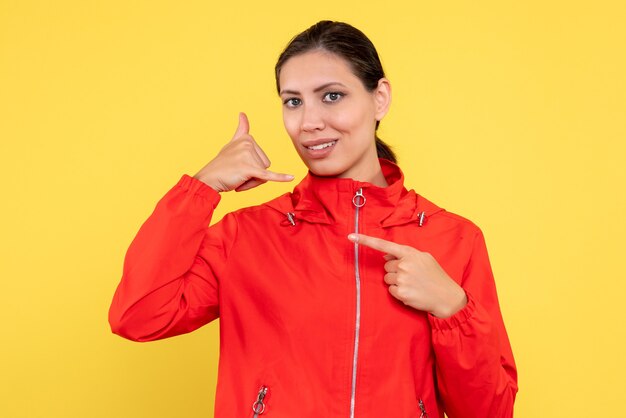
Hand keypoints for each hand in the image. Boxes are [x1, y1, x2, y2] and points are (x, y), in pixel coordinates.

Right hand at [193, 112, 294, 191]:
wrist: (208, 179)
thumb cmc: (221, 165)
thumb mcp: (232, 144)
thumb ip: (241, 130)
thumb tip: (242, 113)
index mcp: (247, 138)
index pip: (261, 156)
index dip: (253, 165)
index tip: (239, 163)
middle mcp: (248, 143)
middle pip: (265, 165)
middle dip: (253, 175)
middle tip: (237, 174)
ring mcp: (248, 155)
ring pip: (263, 175)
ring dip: (252, 181)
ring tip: (237, 177)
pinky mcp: (249, 168)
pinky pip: (267, 175)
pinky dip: (279, 178)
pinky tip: (290, 177)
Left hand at [348, 233, 466, 317]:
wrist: (446, 296)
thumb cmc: (435, 276)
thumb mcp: (424, 258)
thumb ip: (404, 253)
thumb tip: (385, 254)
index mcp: (409, 253)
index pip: (383, 245)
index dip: (365, 240)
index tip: (351, 237)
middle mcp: (403, 264)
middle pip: (386, 266)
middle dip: (395, 270)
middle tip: (412, 276)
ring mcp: (401, 278)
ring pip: (387, 279)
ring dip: (397, 282)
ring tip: (413, 284)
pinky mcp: (400, 292)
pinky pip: (391, 290)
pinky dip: (399, 292)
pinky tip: (412, 292)